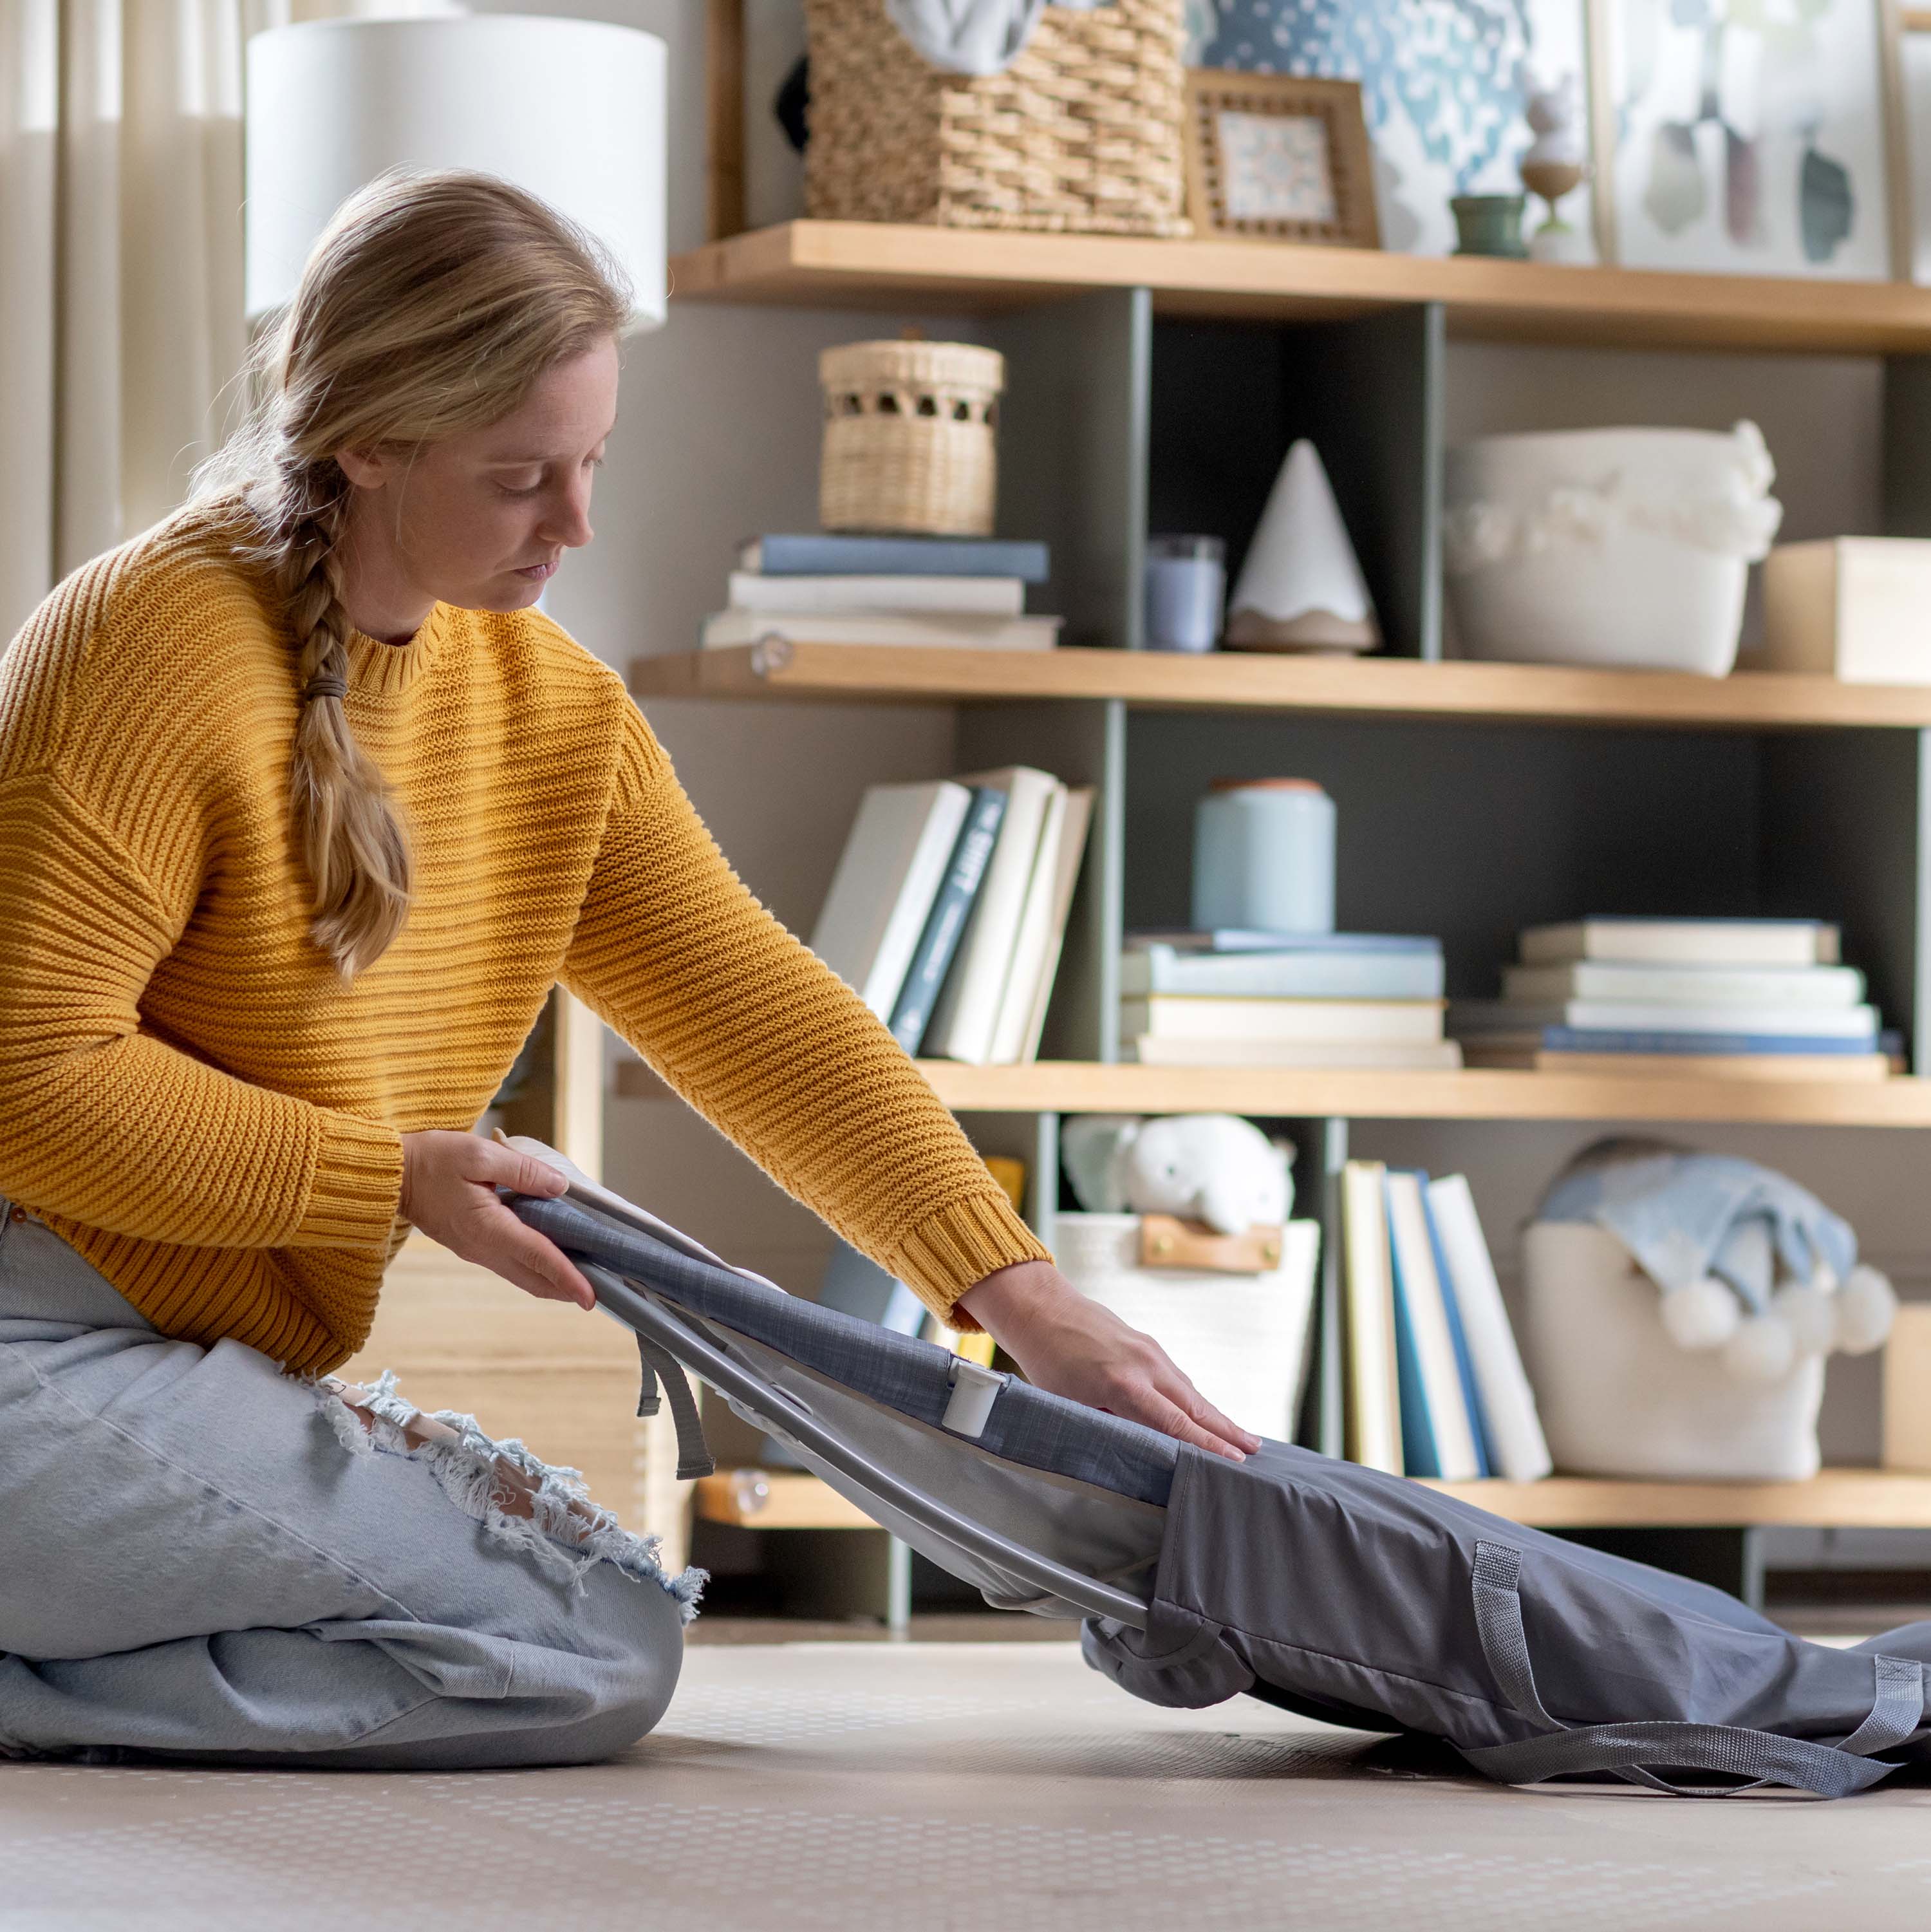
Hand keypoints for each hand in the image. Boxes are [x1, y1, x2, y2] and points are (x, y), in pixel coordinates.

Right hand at [397, 1131, 595, 1310]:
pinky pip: (509, 1264)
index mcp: (486, 1227)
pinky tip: (550, 1258)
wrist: (391, 1175)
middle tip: (598, 1293)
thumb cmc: (432, 1159)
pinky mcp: (471, 1245)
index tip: (591, 1296)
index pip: (537, 1256)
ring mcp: (475, 1250)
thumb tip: (559, 1187)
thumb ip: (523, 1171)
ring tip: (582, 1279)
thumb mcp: (479, 1154)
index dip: (568, 1276)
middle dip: (566, 1289)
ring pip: (521, 1275)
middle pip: (532, 1277)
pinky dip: (534, 1267)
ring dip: (551, 1281)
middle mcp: (482, 1247)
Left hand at [956, 1260, 1260, 1461]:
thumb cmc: (1048, 1361)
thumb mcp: (1069, 1404)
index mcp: (1122, 1384)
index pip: (1174, 1423)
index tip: (1234, 1460)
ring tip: (1242, 1438)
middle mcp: (1144, 1364)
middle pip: (1194, 1405)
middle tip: (1255, 1451)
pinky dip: (1195, 1397)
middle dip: (1227, 1430)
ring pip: (1190, 1389)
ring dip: (1215, 1415)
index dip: (1206, 1445)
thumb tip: (1137, 1455)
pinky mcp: (1148, 1344)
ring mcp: (1149, 1350)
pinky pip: (1177, 1377)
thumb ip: (1105, 1428)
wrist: (1041, 1308)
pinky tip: (1205, 1412)